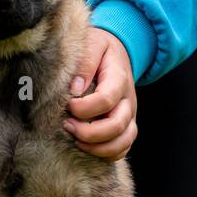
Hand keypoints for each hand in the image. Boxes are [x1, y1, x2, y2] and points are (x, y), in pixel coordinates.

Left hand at [63, 26, 137, 161]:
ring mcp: (129, 115)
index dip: (85, 108)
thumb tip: (75, 89)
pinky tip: (87, 147)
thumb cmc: (100, 49)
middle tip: (67, 125)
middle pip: (117, 125)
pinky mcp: (126, 125)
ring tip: (76, 141)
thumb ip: (86, 61)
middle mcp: (128, 99)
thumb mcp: (93, 43)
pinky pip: (124, 148)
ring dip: (98, 147)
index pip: (106, 99)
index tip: (68, 105)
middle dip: (89, 132)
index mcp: (119, 78)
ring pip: (123, 141)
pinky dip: (107, 154)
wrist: (117, 53)